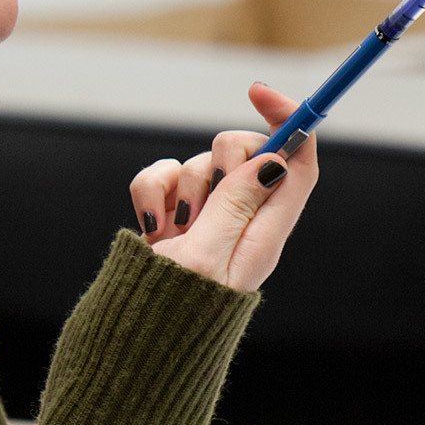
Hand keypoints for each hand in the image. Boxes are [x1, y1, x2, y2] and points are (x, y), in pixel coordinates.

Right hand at [128, 83, 318, 292]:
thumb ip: (235, 206)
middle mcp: (240, 219)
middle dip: (218, 161)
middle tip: (202, 204)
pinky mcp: (171, 213)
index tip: (259, 92)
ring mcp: (205, 216)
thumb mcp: (206, 258)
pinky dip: (151, 193)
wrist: (128, 333)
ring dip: (178, 187)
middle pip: (246, 152)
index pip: (295, 164)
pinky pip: (163, 174)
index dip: (288, 122)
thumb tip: (275, 160)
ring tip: (171, 233)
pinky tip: (150, 228)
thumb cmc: (172, 310)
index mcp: (265, 234)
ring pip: (200, 161)